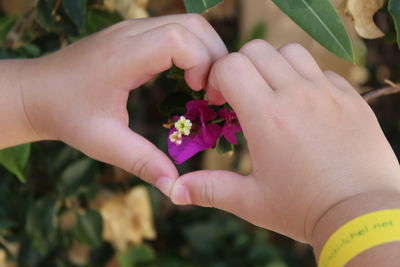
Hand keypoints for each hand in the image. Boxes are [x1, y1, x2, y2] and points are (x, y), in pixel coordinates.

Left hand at [18, 14, 226, 194]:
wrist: (37, 92)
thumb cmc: (66, 115)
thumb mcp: (103, 143)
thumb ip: (142, 162)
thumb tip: (175, 187)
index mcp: (121, 57)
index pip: (177, 39)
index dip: (201, 62)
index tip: (199, 92)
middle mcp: (129, 34)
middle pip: (191, 25)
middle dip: (214, 55)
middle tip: (212, 91)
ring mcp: (132, 29)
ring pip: (187, 24)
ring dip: (207, 50)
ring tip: (205, 85)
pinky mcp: (134, 33)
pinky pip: (175, 30)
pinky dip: (193, 49)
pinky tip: (189, 76)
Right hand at [171, 40, 399, 241]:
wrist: (363, 215)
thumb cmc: (304, 209)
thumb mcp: (251, 201)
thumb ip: (210, 190)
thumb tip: (175, 191)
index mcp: (267, 116)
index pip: (230, 66)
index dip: (217, 79)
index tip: (219, 101)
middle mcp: (296, 95)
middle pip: (257, 50)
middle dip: (242, 68)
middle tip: (243, 96)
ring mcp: (327, 93)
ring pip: (292, 52)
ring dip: (275, 66)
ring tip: (274, 95)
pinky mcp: (351, 99)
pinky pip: (323, 71)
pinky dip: (307, 79)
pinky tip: (306, 107)